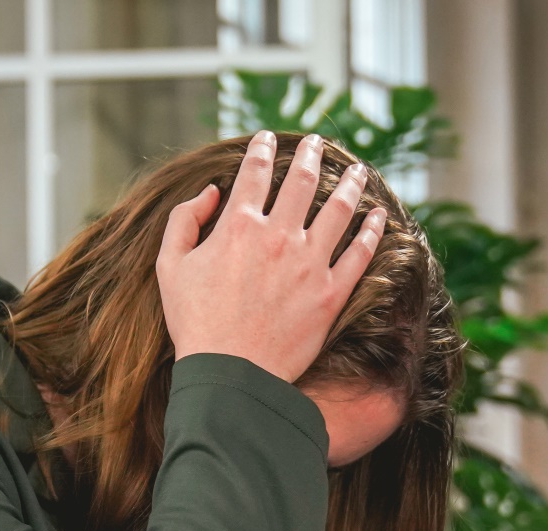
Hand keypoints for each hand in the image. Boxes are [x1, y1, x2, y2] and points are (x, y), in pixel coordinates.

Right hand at [156, 131, 386, 383]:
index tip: (265, 139)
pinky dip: (371, 231)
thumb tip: (211, 192)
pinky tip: (378, 216)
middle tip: (314, 143)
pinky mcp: (331, 293)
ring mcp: (310, 263)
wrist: (230, 374)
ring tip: (356, 168)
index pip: (254, 172)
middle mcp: (279, 236)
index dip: (260, 150)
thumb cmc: (195, 323)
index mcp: (238, 225)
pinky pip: (360, 253)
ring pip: (338, 209)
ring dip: (349, 183)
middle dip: (309, 155)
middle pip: (301, 181)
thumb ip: (184, 220)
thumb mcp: (170, 266)